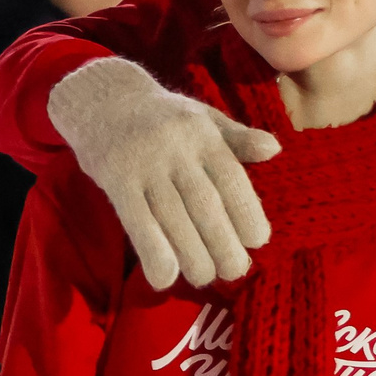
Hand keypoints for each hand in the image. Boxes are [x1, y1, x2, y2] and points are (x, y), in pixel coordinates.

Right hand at [47, 56, 278, 290]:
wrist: (100, 98)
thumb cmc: (163, 116)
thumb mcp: (203, 118)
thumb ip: (237, 140)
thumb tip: (274, 149)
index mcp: (203, 135)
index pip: (231, 178)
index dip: (247, 212)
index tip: (259, 241)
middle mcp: (176, 148)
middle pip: (204, 203)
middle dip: (223, 241)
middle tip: (236, 271)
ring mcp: (143, 163)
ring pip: (172, 216)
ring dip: (191, 253)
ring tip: (205, 277)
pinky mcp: (114, 178)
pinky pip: (135, 220)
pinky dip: (152, 250)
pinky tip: (164, 277)